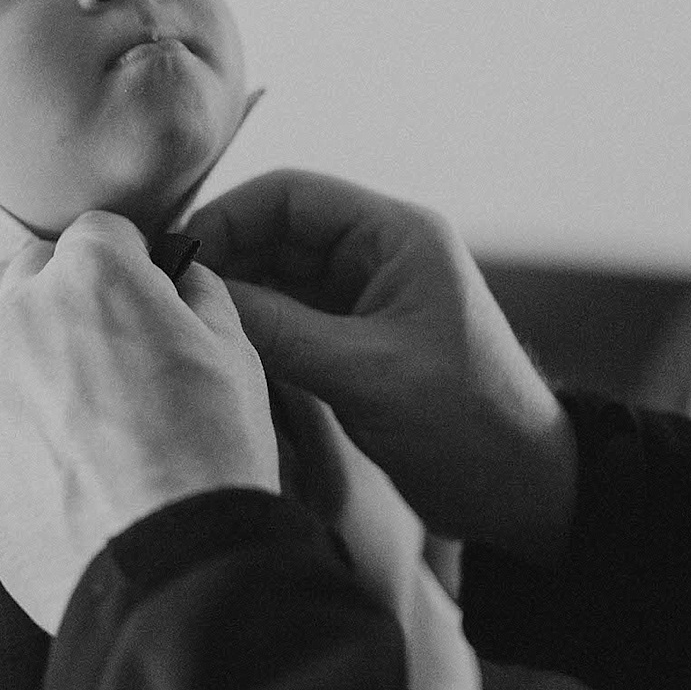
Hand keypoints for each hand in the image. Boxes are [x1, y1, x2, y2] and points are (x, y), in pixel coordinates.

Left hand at [0, 212, 278, 632]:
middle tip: (118, 361)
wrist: (166, 569)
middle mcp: (20, 314)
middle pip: (36, 277)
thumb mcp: (236, 354)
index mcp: (92, 274)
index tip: (148, 301)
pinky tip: (62, 478)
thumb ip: (198, 294)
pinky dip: (14, 435)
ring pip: (5, 349)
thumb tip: (181, 278)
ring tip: (93, 434)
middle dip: (71, 301)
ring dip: (39, 369)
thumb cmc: (214, 455)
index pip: (101, 232)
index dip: (133, 264)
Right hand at [187, 169, 574, 565]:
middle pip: (278, 232)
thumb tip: (197, 295)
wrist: (522, 493)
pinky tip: (219, 348)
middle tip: (168, 295)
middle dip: (225, 257)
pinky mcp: (355, 342)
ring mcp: (365, 299)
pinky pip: (288, 317)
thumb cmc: (467, 424)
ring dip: (235, 295)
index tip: (179, 256)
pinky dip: (254, 328)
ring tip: (185, 323)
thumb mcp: (366, 374)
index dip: (229, 217)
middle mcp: (379, 255)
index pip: (292, 195)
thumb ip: (280, 331)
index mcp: (398, 236)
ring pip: (278, 276)